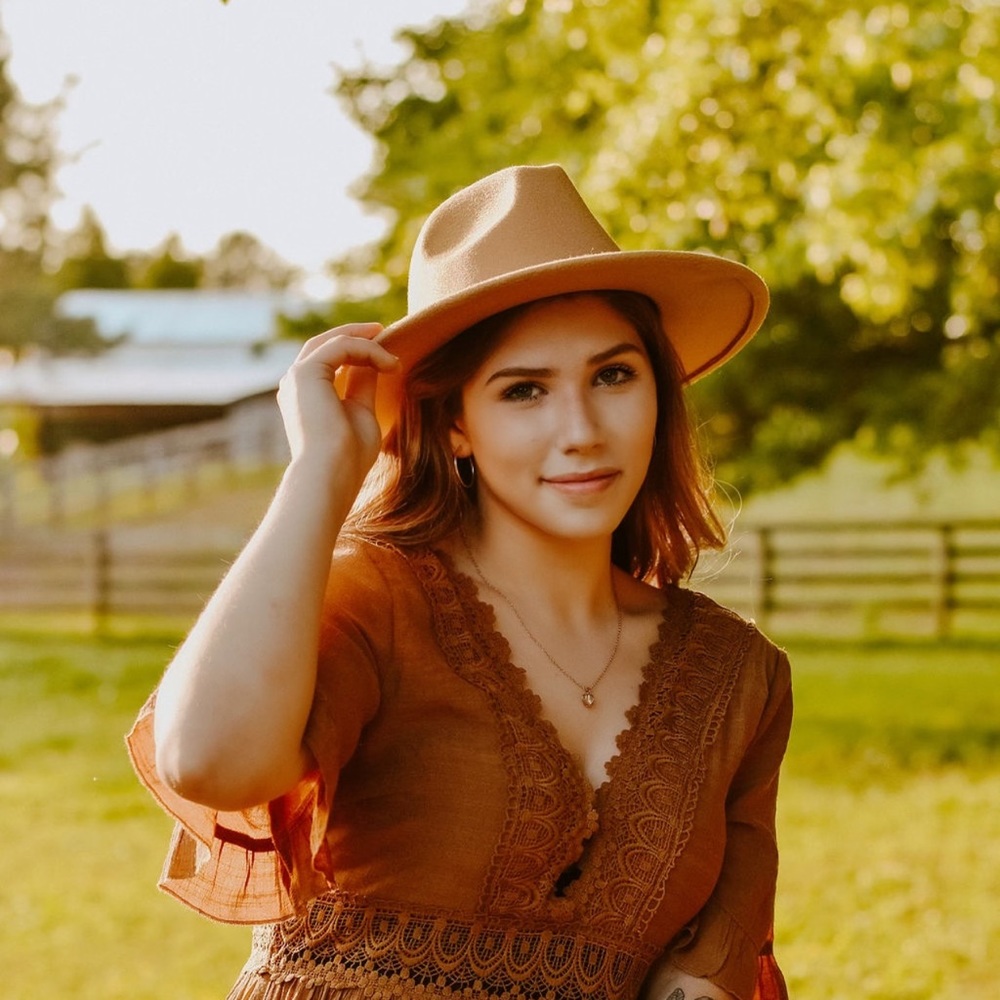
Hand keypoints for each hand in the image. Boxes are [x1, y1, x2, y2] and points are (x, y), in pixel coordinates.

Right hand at [276, 323, 398, 485]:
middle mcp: (295, 383)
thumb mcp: (361, 411)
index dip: (356, 352)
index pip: (328, 361)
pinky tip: (388, 364)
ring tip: (393, 358)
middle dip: (356, 335)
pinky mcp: (305, 372)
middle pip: (326, 344)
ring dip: (367, 344)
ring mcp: (297, 377)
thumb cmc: (349, 455)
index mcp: (305, 395)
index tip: (385, 354)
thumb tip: (373, 362)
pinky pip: (341, 346)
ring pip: (334, 342)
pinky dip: (367, 350)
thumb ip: (362, 385)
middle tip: (382, 330)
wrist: (332, 473)